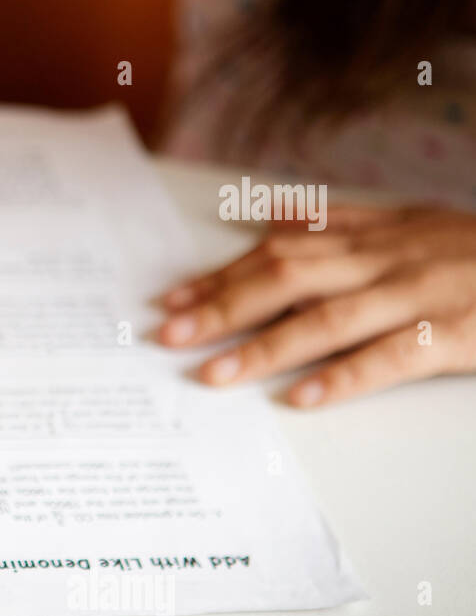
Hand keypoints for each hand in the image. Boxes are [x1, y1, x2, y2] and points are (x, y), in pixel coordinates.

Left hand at [156, 205, 475, 406]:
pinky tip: (301, 398)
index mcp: (374, 235)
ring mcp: (421, 295)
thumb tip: (271, 218)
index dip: (222, 275)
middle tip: (169, 334)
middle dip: (222, 306)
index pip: (279, 251)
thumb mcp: (412, 222)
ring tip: (215, 373)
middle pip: (289, 278)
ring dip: (265, 347)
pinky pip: (391, 357)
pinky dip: (343, 377)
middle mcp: (388, 259)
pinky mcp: (455, 333)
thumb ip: (341, 220)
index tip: (171, 298)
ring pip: (329, 318)